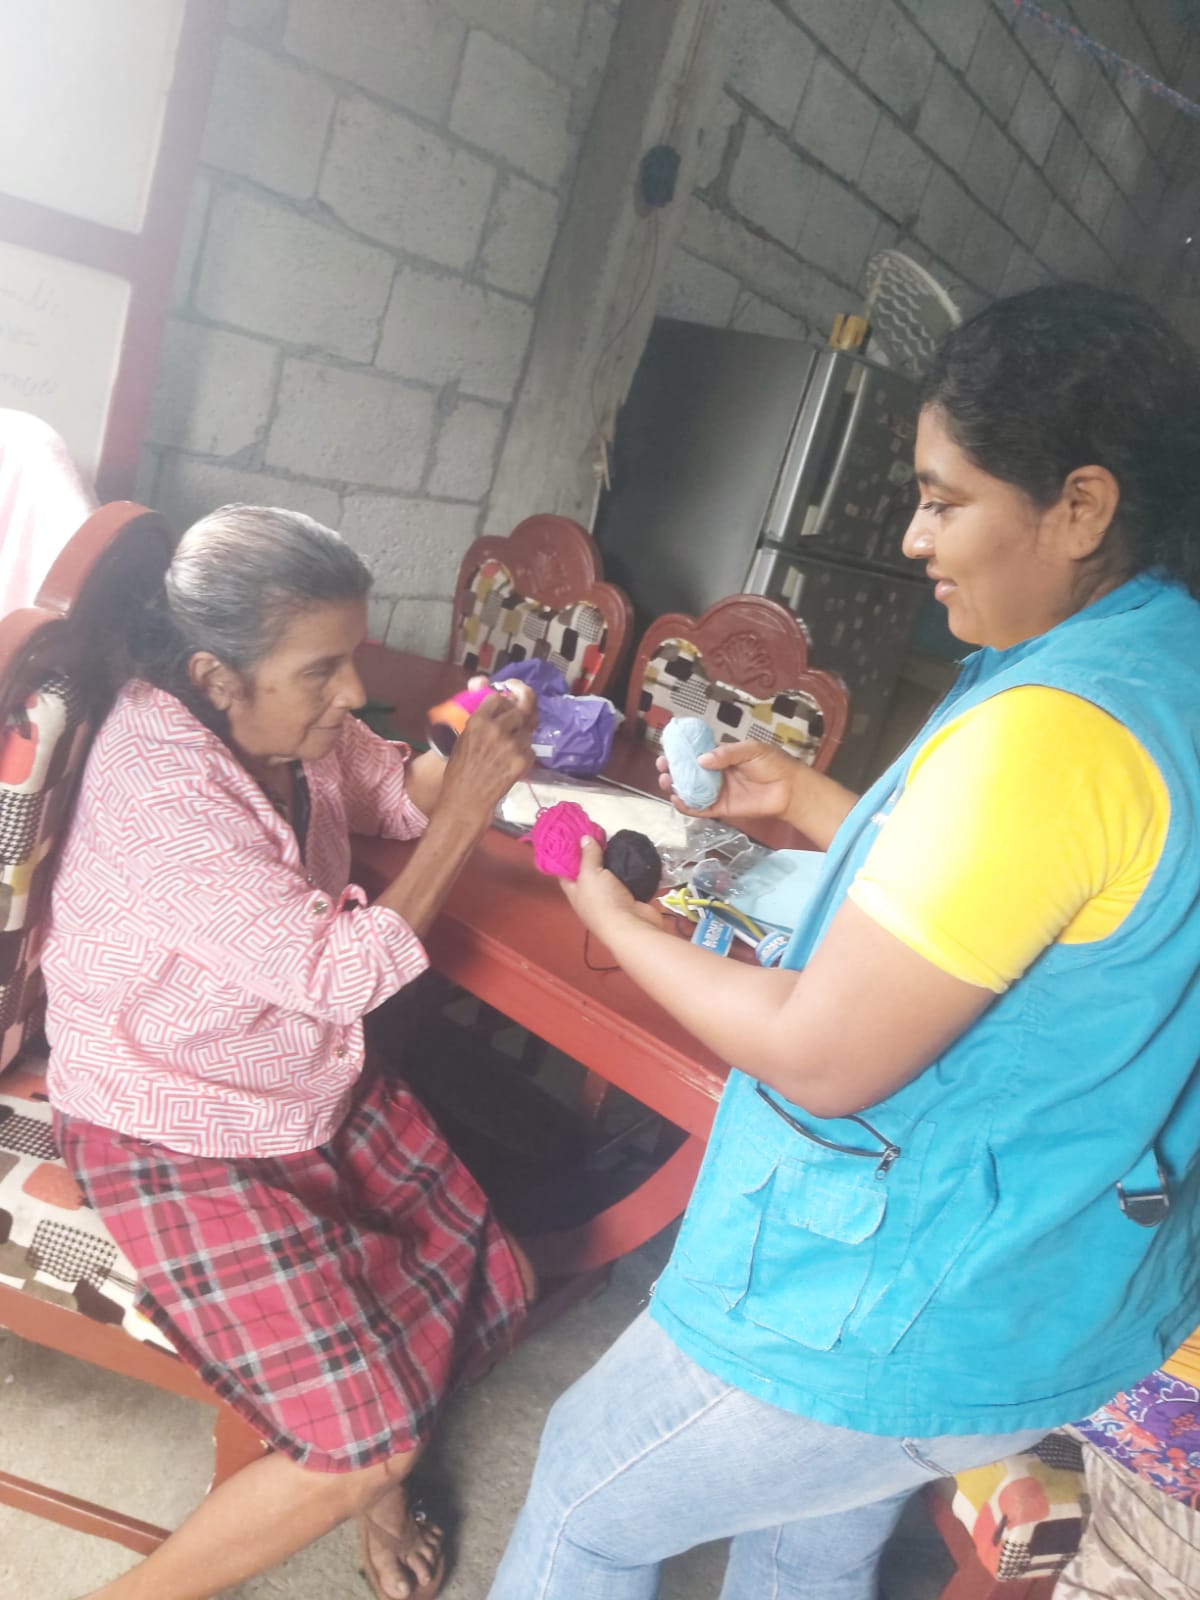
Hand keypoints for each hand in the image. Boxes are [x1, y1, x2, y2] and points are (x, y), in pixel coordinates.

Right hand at [441, 681, 535, 816]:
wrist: (467, 799)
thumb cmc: (460, 770)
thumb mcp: (463, 737)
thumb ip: (479, 715)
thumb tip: (483, 685)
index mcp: (478, 720)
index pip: (498, 698)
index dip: (504, 698)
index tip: (508, 697)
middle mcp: (497, 728)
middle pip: (521, 709)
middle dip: (521, 712)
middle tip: (521, 715)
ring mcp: (512, 744)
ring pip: (528, 729)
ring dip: (523, 735)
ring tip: (510, 747)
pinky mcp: (523, 760)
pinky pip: (531, 748)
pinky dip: (525, 753)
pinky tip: (512, 762)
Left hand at [560, 836, 661, 938]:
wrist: (631, 925)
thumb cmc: (603, 901)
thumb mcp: (590, 874)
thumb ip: (587, 856)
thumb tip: (584, 838)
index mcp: (575, 892)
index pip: (565, 871)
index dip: (566, 855)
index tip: (571, 837)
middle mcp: (590, 896)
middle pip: (588, 871)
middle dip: (592, 854)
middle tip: (596, 834)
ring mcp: (611, 897)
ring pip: (609, 874)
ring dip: (612, 860)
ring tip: (613, 840)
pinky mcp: (629, 897)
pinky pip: (627, 879)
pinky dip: (629, 868)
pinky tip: (630, 853)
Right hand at [657, 738, 800, 820]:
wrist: (789, 789)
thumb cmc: (772, 764)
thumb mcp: (750, 749)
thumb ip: (726, 753)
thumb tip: (701, 760)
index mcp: (720, 756)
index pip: (695, 753)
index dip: (679, 751)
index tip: (666, 748)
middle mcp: (714, 774)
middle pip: (687, 772)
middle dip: (671, 769)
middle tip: (662, 766)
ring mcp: (716, 791)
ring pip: (689, 790)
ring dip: (674, 786)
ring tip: (665, 781)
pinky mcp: (720, 809)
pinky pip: (699, 808)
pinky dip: (686, 806)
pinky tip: (676, 800)